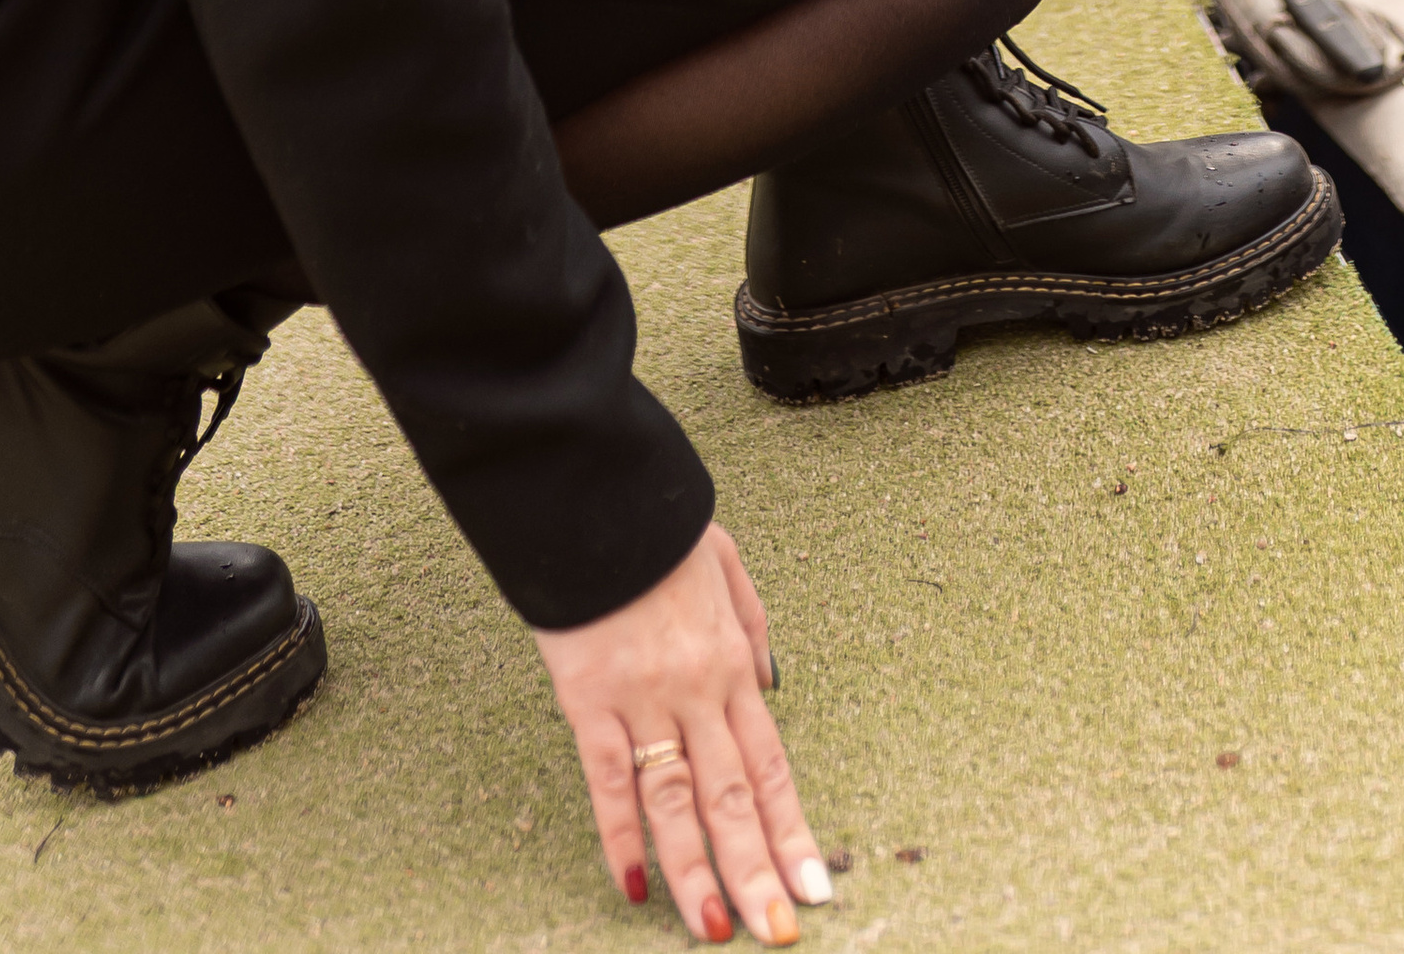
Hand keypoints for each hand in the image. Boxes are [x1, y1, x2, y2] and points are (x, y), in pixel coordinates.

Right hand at [534, 521, 831, 943]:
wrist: (597, 493)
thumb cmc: (658, 526)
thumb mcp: (727, 562)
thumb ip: (753, 629)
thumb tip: (769, 689)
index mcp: (731, 661)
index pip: (770, 765)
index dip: (792, 829)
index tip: (814, 886)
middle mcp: (698, 689)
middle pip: (734, 799)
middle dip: (759, 871)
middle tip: (778, 931)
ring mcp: (643, 698)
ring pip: (678, 803)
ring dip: (698, 873)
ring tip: (717, 929)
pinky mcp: (589, 700)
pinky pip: (609, 781)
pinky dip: (622, 836)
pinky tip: (635, 886)